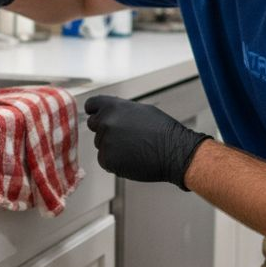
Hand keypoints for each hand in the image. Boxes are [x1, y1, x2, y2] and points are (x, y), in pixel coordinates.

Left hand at [84, 95, 210, 189]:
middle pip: (94, 125)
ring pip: (101, 144)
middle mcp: (106, 122)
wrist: (174, 152)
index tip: (97, 115)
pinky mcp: (107, 160)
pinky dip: (115, 161)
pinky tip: (131, 158)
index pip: (91, 105)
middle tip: (125, 136)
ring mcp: (105, 142)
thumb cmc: (162, 131)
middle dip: (105, 129)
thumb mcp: (140, 110)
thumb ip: (119, 110)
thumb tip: (108, 113)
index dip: (95, 111)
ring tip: (134, 148)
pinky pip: (105, 160)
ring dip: (111, 146)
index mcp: (113, 106)